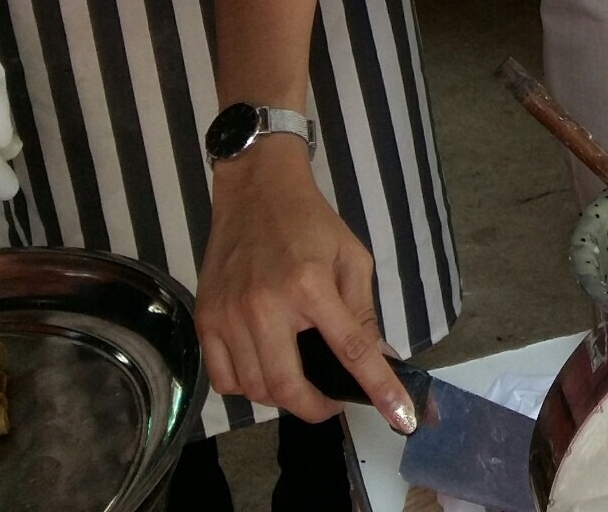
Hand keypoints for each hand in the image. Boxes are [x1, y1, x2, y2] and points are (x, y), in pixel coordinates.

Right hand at [197, 139, 417, 432]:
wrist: (256, 190)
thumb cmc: (311, 222)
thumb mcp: (352, 257)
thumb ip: (364, 312)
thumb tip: (380, 359)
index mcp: (311, 285)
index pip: (351, 350)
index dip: (378, 387)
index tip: (401, 417)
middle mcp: (266, 305)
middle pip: (289, 387)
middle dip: (317, 407)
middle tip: (332, 401)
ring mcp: (230, 315)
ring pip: (255, 389)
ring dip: (283, 397)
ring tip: (301, 381)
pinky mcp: (206, 318)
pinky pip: (223, 378)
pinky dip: (247, 388)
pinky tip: (264, 370)